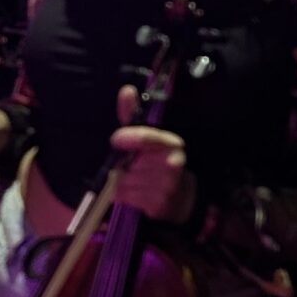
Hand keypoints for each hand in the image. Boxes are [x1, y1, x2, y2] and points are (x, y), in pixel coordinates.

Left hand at [110, 85, 196, 221]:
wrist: (181, 196)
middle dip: (122, 164)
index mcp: (171, 143)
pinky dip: (123, 195)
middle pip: (129, 162)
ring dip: (121, 181)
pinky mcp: (157, 205)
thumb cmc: (158, 161)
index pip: (146, 137)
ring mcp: (165, 186)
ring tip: (133, 179)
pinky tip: (134, 192)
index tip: (116, 139)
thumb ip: (133, 114)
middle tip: (128, 165)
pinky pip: (125, 197)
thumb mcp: (148, 136)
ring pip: (124, 180)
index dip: (128, 137)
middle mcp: (171, 164)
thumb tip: (126, 90)